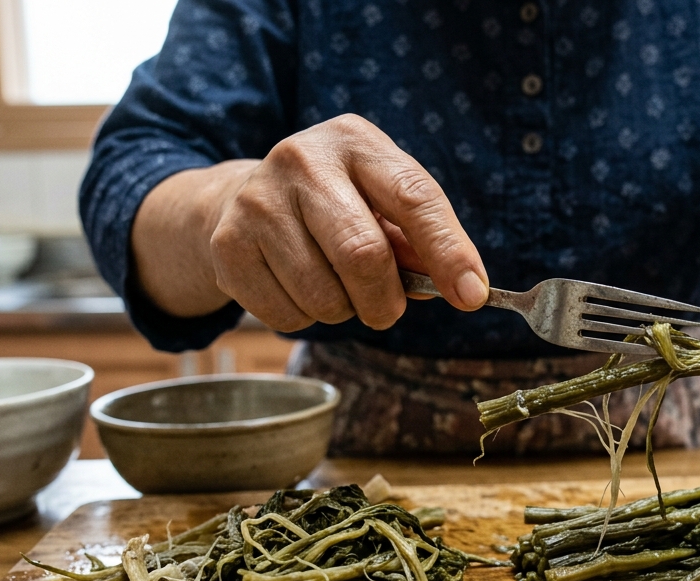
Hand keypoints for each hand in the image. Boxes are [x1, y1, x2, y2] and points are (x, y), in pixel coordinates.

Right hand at [136, 114, 487, 330]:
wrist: (238, 201)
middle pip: (364, 254)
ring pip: (324, 296)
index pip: (415, 198)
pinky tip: (296, 287)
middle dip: (385, 300)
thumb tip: (463, 287)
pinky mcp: (228, 245)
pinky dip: (305, 318)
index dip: (449, 253)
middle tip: (386, 310)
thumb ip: (420, 241)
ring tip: (333, 286)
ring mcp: (258, 201)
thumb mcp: (380, 202)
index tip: (472, 297)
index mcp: (356, 141)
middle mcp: (303, 160)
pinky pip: (288, 315)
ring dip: (343, 311)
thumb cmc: (333, 205)